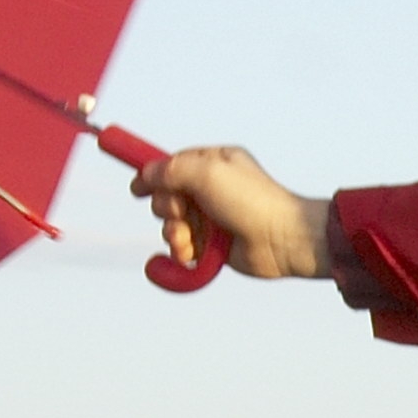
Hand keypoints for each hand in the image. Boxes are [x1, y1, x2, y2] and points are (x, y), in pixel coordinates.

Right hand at [139, 144, 338, 285]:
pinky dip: (182, 252)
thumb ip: (171, 170)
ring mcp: (212, 217)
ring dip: (174, 234)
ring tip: (189, 240)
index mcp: (213, 163)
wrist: (280, 239)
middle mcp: (212, 188)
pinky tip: (192, 254)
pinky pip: (184, 247)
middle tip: (182, 214)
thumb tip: (146, 174)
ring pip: (172, 225)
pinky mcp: (213, 244)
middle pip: (167, 197)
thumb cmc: (251, 201)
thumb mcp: (207, 173)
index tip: (137, 188)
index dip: (152, 176)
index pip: (172, 165)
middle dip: (168, 209)